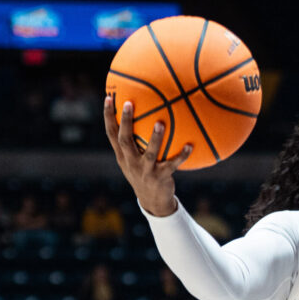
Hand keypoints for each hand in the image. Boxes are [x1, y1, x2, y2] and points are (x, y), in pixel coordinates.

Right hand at [103, 95, 191, 216]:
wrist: (153, 201)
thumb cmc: (144, 173)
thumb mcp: (134, 159)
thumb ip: (135, 141)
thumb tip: (144, 115)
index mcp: (122, 156)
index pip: (111, 134)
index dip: (108, 116)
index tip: (108, 97)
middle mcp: (131, 162)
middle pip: (125, 140)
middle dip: (125, 122)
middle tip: (128, 103)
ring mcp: (145, 171)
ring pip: (149, 153)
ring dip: (155, 138)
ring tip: (160, 123)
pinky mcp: (160, 178)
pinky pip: (172, 165)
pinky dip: (181, 155)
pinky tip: (190, 145)